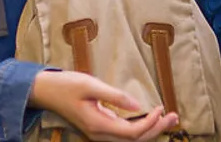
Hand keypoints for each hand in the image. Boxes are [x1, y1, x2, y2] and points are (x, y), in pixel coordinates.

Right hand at [29, 71, 178, 141]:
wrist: (46, 91)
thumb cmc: (66, 85)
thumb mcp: (90, 84)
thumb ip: (114, 95)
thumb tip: (137, 105)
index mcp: (98, 125)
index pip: (131, 133)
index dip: (149, 123)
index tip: (160, 107)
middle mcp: (100, 134)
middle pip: (135, 141)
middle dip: (157, 130)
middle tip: (174, 117)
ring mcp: (99, 133)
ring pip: (131, 140)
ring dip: (151, 131)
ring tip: (169, 119)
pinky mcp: (100, 128)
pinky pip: (125, 135)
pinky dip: (140, 129)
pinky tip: (151, 120)